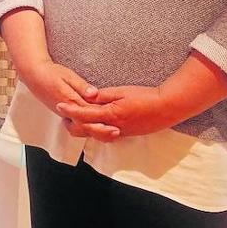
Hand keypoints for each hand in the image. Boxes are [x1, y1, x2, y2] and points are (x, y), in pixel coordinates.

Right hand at [17, 58, 118, 140]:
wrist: (34, 75)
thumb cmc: (50, 73)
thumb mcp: (68, 75)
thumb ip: (82, 86)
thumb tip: (94, 93)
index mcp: (69, 101)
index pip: (87, 114)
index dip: (101, 119)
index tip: (114, 122)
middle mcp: (66, 111)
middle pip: (85, 126)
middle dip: (101, 130)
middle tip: (116, 131)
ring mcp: (65, 114)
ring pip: (81, 128)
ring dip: (96, 131)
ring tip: (111, 132)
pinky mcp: (64, 114)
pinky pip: (77, 125)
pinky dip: (89, 128)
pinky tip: (99, 127)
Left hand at [55, 85, 179, 137]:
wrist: (167, 108)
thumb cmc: (145, 97)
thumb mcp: (122, 91)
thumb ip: (103, 95)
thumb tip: (88, 96)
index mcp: (111, 114)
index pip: (85, 114)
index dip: (70, 110)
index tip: (59, 105)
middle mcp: (114, 127)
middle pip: (87, 130)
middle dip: (73, 124)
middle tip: (63, 117)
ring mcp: (121, 132)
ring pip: (96, 135)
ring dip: (84, 129)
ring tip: (75, 121)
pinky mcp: (127, 134)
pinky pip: (107, 135)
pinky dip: (97, 131)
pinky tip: (94, 125)